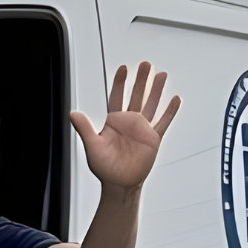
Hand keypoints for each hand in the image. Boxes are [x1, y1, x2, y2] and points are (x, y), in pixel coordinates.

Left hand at [69, 61, 180, 194]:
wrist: (119, 184)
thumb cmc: (104, 167)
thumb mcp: (92, 146)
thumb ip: (84, 128)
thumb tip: (72, 114)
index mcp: (114, 122)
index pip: (117, 97)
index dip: (120, 83)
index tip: (123, 68)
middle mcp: (129, 122)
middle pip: (136, 96)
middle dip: (141, 80)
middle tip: (146, 64)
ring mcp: (142, 130)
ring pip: (151, 105)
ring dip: (156, 90)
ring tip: (162, 75)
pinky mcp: (153, 139)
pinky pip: (163, 123)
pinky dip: (169, 112)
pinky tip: (175, 99)